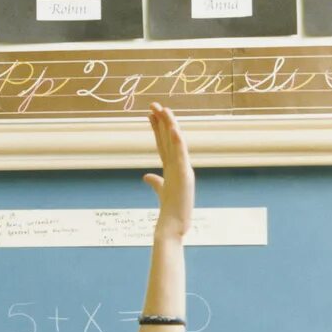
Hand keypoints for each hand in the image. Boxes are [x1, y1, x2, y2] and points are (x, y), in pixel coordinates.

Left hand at [142, 103, 193, 236]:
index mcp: (172, 167)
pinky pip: (181, 154)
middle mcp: (178, 164)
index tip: (150, 113)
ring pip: (176, 142)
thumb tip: (146, 176)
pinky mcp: (184, 175)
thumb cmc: (170, 210)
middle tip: (154, 104)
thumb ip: (155, 181)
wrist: (173, 226)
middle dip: (162, 120)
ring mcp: (182, 168)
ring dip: (170, 125)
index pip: (162, 142)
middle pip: (168, 138)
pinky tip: (173, 128)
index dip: (157, 127)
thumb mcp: (161, 191)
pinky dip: (177, 141)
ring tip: (164, 109)